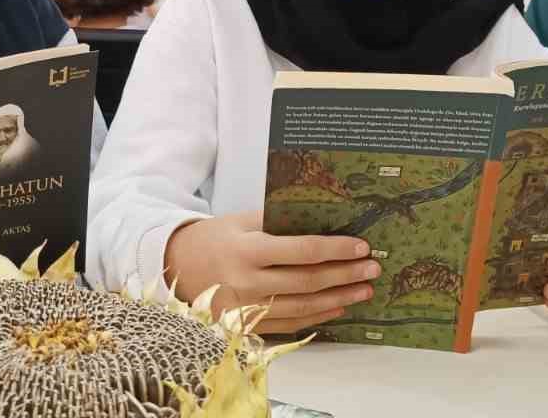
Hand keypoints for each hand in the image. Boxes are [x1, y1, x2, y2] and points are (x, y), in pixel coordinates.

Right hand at [164, 211, 378, 334]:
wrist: (175, 267)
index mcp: (247, 250)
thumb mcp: (240, 221)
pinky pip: (290, 323)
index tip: (361, 246)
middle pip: (307, 281)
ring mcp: (247, 308)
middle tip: (372, 268)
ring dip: (339, 298)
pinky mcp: (246, 326)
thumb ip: (277, 222)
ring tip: (364, 290)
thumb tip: (323, 221)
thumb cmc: (212, 239)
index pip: (301, 251)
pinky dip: (318, 316)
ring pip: (303, 306)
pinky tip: (338, 306)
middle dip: (345, 274)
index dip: (335, 249)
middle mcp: (247, 282)